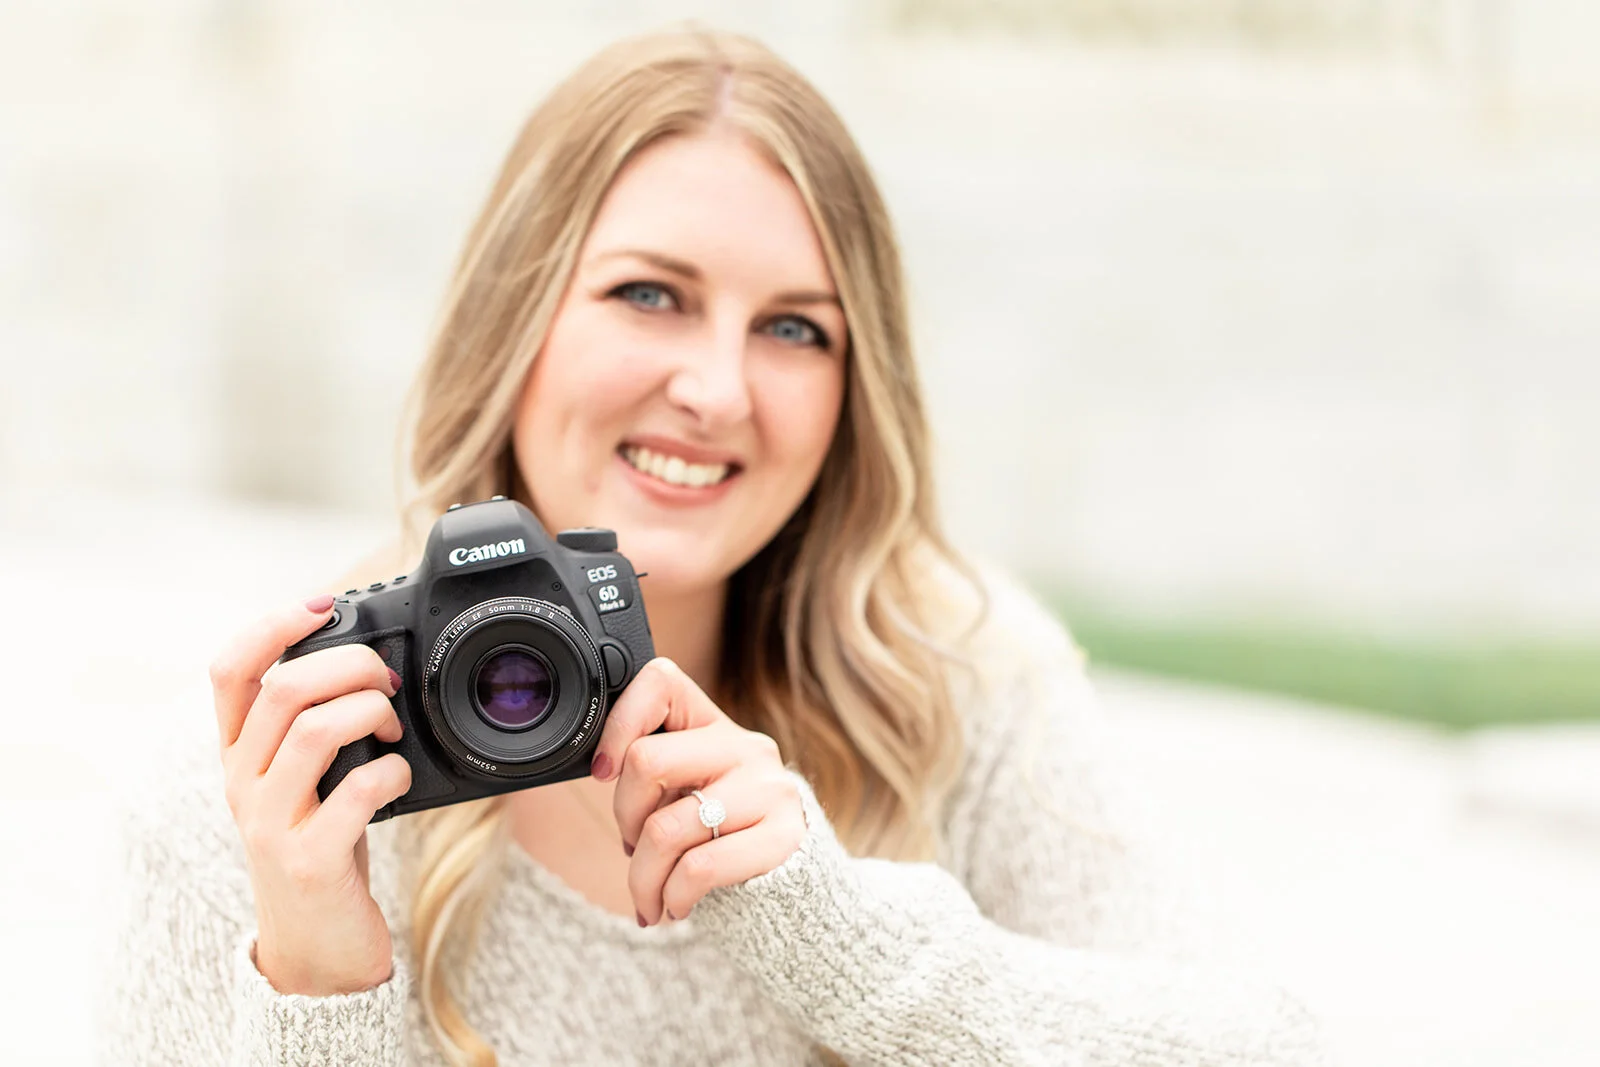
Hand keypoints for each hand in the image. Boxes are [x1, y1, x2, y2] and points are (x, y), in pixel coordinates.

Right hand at [209, 594, 411, 994]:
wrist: (316, 948)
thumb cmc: (321, 846)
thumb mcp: (305, 780)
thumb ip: (314, 726)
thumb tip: (367, 661)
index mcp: (238, 754)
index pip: (227, 672)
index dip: (269, 626)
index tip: (322, 605)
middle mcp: (243, 784)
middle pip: (281, 689)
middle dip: (347, 665)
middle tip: (384, 681)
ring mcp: (272, 824)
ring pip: (313, 731)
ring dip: (369, 712)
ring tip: (395, 726)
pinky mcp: (309, 861)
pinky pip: (355, 792)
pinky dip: (392, 772)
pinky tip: (400, 777)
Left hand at [588, 658, 807, 925]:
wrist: (791, 882)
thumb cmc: (719, 835)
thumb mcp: (686, 791)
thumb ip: (653, 775)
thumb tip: (601, 769)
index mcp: (713, 724)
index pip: (660, 681)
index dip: (619, 722)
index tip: (605, 771)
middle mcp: (746, 747)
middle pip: (647, 762)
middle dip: (623, 818)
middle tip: (632, 846)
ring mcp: (769, 789)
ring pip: (665, 830)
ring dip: (642, 878)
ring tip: (649, 897)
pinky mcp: (783, 836)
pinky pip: (699, 868)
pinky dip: (673, 896)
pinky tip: (676, 905)